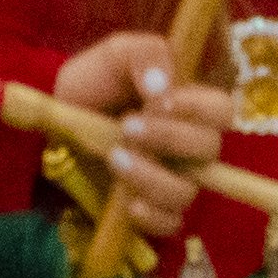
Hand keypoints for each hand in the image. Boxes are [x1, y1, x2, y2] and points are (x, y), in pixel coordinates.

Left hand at [53, 29, 231, 238]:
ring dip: (151, 176)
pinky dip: (151, 216)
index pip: (222, 110)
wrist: (55, 118)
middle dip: (169, 138)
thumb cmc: (94, 84)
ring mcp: (170, 178)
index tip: (161, 102)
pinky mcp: (150, 206)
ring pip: (186, 191)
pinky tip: (127, 202)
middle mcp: (187, 146)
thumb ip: (144, 54)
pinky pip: (169, 223)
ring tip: (114, 157)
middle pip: (208, 150)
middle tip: (127, 126)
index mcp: (187, 106)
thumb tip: (164, 83)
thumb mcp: (114, 55)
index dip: (199, 108)